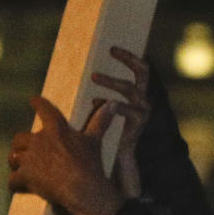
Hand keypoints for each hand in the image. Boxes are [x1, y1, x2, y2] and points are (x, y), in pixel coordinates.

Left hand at [8, 95, 124, 214]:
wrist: (82, 189)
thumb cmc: (89, 164)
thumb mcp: (95, 140)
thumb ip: (100, 121)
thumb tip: (113, 104)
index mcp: (56, 129)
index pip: (44, 110)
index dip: (38, 103)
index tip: (33, 100)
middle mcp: (39, 140)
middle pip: (20, 137)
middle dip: (20, 144)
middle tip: (23, 150)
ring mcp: (30, 158)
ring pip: (14, 157)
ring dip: (15, 162)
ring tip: (17, 167)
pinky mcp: (25, 175)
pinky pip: (13, 179)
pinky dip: (15, 183)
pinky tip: (17, 186)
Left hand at [91, 46, 149, 200]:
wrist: (110, 168)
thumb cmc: (99, 139)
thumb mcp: (95, 114)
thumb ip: (93, 99)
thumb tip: (71, 79)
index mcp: (135, 95)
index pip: (140, 68)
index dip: (129, 56)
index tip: (113, 46)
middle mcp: (142, 100)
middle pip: (143, 73)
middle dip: (128, 59)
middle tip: (111, 50)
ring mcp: (142, 113)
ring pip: (131, 89)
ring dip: (113, 81)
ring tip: (95, 76)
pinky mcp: (137, 127)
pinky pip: (127, 110)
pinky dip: (112, 105)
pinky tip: (97, 102)